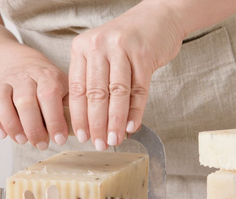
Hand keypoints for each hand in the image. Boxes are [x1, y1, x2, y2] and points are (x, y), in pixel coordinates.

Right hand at [0, 55, 68, 149]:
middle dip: (33, 127)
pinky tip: (1, 134)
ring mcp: (5, 82)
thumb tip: (79, 130)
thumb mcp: (63, 89)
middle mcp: (25, 77)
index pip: (49, 95)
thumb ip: (68, 107)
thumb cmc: (46, 84)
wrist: (20, 64)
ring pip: (1, 99)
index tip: (59, 139)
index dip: (54, 119)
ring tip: (21, 140)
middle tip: (41, 144)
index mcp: (47, 76)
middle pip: (25, 100)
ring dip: (11, 124)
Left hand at [68, 0, 185, 149]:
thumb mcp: (101, 54)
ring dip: (115, 122)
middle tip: (98, 143)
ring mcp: (122, 49)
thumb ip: (93, 80)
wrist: (158, 16)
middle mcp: (99, 46)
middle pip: (95, 93)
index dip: (79, 116)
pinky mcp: (144, 54)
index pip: (77, 89)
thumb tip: (90, 121)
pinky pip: (139, 90)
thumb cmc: (127, 40)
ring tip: (114, 139)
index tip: (82, 136)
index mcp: (83, 48)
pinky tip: (132, 126)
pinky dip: (135, 111)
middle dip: (96, 124)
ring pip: (116, 94)